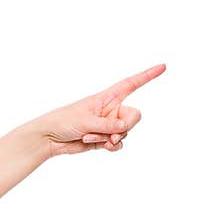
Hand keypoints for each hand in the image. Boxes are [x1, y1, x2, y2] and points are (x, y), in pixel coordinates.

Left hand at [37, 63, 165, 158]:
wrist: (50, 138)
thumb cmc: (64, 121)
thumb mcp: (86, 120)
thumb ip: (108, 125)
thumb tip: (125, 128)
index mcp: (108, 97)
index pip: (131, 83)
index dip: (147, 75)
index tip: (163, 66)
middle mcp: (112, 109)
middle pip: (134, 116)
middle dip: (125, 127)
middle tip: (111, 133)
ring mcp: (109, 125)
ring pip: (125, 132)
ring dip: (110, 138)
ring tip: (91, 137)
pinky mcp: (104, 139)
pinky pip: (118, 143)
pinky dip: (112, 146)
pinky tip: (102, 146)